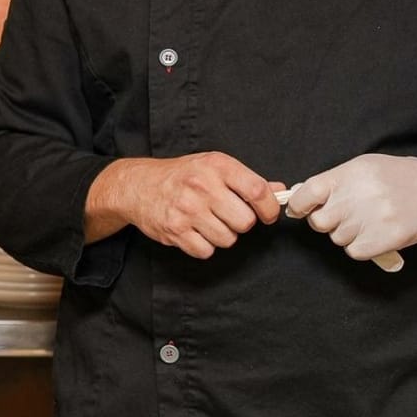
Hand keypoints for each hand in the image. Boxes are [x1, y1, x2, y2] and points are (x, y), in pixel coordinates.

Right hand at [87, 153, 284, 259]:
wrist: (137, 185)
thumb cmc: (180, 175)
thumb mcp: (213, 166)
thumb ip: (246, 180)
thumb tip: (279, 190)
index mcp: (217, 166)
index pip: (257, 191)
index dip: (270, 208)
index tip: (268, 214)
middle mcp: (202, 187)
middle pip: (245, 222)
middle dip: (241, 223)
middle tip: (228, 216)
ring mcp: (187, 210)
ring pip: (227, 239)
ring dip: (222, 235)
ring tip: (208, 222)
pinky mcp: (174, 230)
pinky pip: (206, 251)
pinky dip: (203, 245)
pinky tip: (194, 231)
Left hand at [286, 153, 416, 265]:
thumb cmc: (393, 177)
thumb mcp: (361, 168)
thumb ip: (331, 182)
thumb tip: (299, 199)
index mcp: (349, 175)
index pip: (307, 193)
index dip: (298, 205)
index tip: (299, 209)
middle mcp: (358, 196)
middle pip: (319, 222)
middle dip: (326, 221)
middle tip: (342, 215)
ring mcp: (373, 218)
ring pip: (337, 238)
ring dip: (346, 233)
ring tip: (366, 220)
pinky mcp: (386, 238)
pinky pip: (354, 251)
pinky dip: (359, 247)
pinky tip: (372, 234)